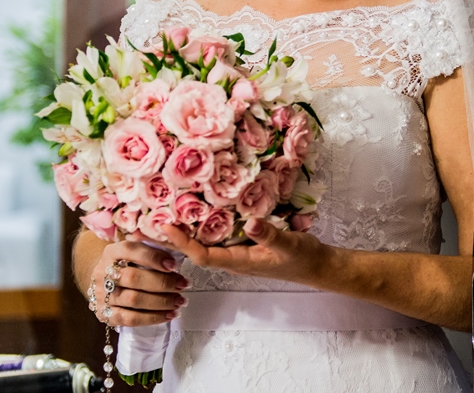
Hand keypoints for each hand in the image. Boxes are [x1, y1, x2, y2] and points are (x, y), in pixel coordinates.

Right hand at [90, 240, 187, 326]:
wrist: (104, 282)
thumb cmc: (128, 264)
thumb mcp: (135, 252)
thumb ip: (152, 251)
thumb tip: (179, 255)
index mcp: (112, 252)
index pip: (131, 251)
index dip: (153, 257)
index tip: (174, 265)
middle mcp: (102, 272)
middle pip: (133, 278)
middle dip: (162, 282)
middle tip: (183, 284)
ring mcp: (101, 295)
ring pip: (133, 300)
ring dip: (161, 302)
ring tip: (179, 301)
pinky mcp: (104, 314)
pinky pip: (130, 319)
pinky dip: (152, 318)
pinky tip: (169, 315)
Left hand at [156, 219, 330, 285]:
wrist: (317, 265)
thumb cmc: (302, 258)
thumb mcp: (288, 244)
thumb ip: (269, 234)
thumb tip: (249, 223)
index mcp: (239, 262)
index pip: (203, 256)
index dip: (183, 244)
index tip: (166, 227)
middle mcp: (235, 258)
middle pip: (199, 250)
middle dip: (177, 237)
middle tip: (156, 218)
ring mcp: (240, 251)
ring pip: (209, 242)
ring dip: (191, 230)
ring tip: (173, 211)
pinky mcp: (248, 243)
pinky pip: (222, 235)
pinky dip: (210, 224)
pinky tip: (207, 209)